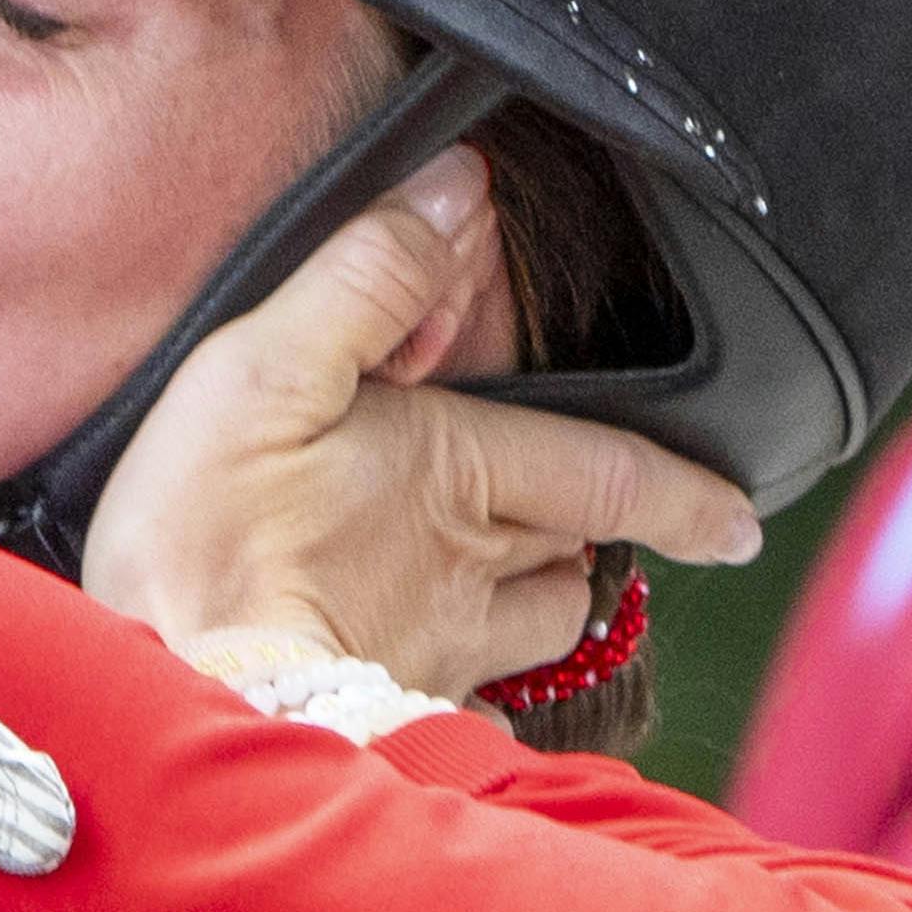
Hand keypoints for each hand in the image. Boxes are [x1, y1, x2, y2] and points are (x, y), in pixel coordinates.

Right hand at [79, 149, 763, 701]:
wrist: (170, 705)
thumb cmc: (207, 540)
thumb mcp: (267, 370)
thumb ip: (366, 280)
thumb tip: (456, 194)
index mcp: (461, 477)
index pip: (613, 476)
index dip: (688, 496)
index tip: (740, 520)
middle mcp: (471, 574)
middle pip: (571, 552)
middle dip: (587, 529)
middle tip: (585, 512)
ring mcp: (434, 657)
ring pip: (534, 630)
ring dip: (539, 601)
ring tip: (509, 577)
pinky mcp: (385, 717)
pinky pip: (466, 701)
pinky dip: (468, 677)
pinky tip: (428, 667)